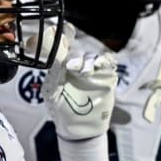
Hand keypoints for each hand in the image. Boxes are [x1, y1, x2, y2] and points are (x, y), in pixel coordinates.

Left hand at [41, 25, 117, 140]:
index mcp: (61, 66)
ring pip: (93, 55)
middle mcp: (76, 65)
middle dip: (76, 55)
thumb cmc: (61, 111)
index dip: (63, 36)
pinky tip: (101, 65)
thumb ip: (55, 75)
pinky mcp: (106, 77)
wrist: (79, 129)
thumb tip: (59, 59)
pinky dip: (106, 60)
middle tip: (72, 66)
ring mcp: (92, 70)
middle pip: (79, 49)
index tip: (63, 30)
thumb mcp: (52, 93)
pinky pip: (108, 63)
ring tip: (85, 72)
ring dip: (89, 60)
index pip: (62, 46)